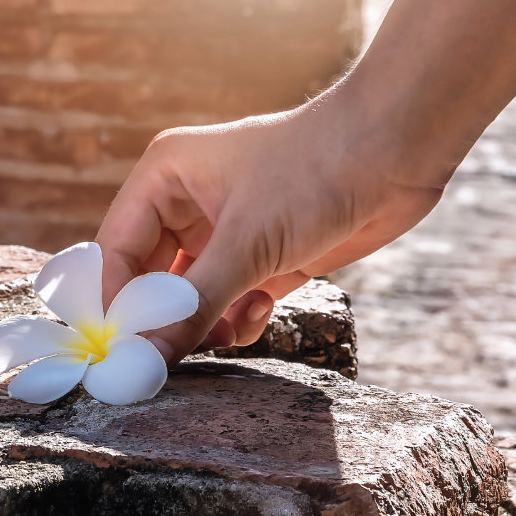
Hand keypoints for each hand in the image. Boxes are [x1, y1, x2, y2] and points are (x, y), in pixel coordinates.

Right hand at [94, 90, 445, 362]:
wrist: (401, 150)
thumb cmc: (315, 171)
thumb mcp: (246, 245)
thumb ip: (191, 306)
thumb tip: (145, 359)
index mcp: (164, 178)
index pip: (116, 251)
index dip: (114, 303)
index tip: (119, 355)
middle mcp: (186, 203)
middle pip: (149, 279)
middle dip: (161, 320)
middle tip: (160, 365)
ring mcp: (225, 231)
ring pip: (190, 296)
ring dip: (203, 324)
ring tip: (222, 335)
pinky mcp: (263, 256)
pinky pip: (230, 302)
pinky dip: (238, 319)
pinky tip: (259, 314)